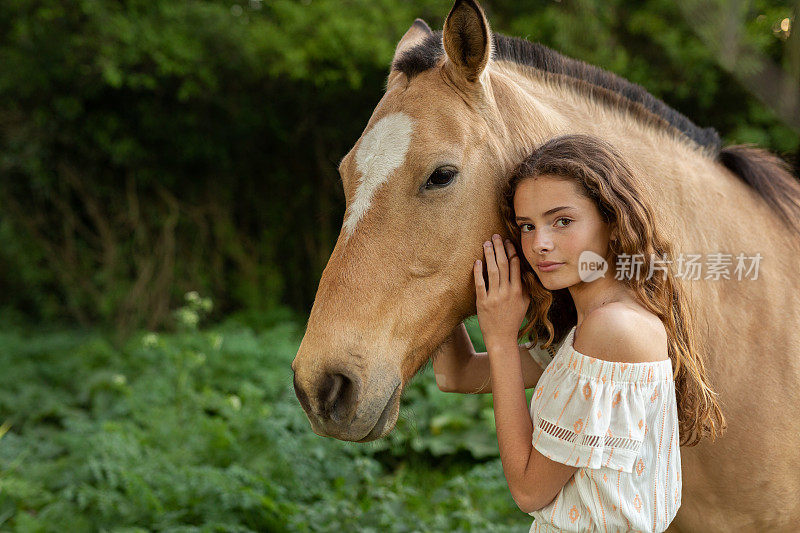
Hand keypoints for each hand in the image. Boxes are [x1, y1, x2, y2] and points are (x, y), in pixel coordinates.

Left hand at [474, 234, 530, 351]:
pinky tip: (477, 261)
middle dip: (500, 248)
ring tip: (486, 243)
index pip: (516, 266)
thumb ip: (525, 287)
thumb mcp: (525, 303)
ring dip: (489, 255)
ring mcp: (495, 297)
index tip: (508, 241)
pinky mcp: (483, 302)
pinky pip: (480, 284)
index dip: (512, 251)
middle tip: (496, 236)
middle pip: (504, 264)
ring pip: (492, 271)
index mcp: (518, 290)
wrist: (502, 337)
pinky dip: (478, 272)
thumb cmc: (513, 319)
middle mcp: (507, 292)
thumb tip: (526, 271)